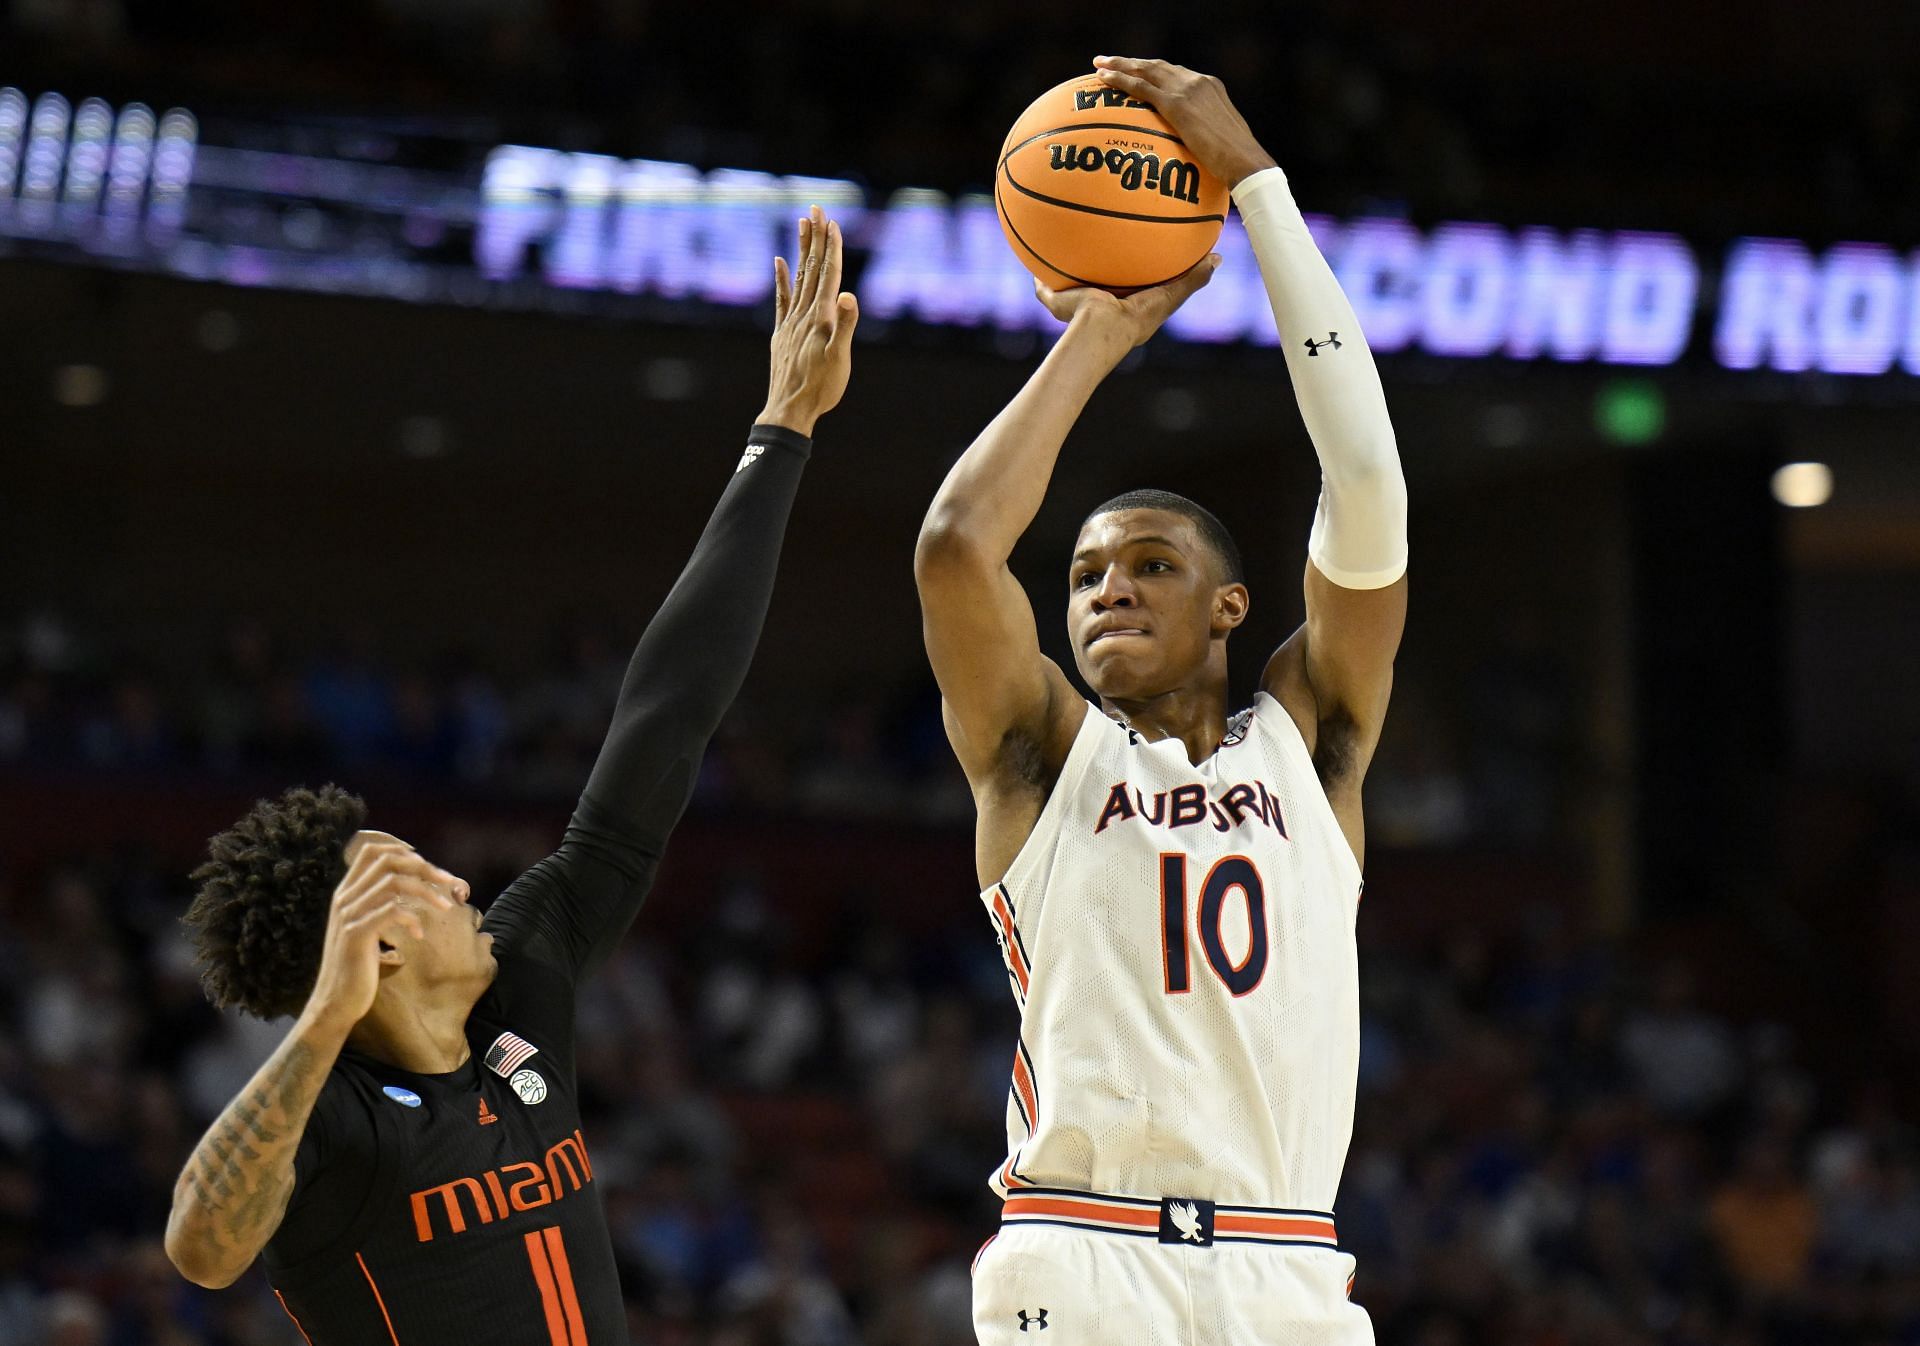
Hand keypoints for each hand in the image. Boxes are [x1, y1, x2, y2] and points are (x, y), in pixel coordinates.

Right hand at [303, 840, 455, 1031]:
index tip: (427, 866)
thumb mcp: (366, 929)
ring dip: (426, 891)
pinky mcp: (356, 934)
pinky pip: (391, 911)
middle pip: (388, 861)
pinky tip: (419, 935)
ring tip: (446, 907)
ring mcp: (348, 915)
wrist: (335, 1001)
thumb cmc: (357, 966)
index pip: (372, 851)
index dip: (402, 850)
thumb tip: (412, 888)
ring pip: (393, 882)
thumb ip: (379, 906)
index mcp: (346, 893)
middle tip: (449, 882)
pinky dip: (412, 918)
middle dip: (424, 867)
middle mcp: (345, 898)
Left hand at [757, 203, 859, 436]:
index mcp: (820, 317)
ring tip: (802, 225)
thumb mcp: (839, 359)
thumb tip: (847, 296)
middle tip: (815, 209)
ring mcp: (790, 322)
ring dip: (802, 250)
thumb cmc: (821, 388)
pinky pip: (782, 299)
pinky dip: (782, 279)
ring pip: (798, 278)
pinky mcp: (782, 333)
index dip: (831, 248)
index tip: (830, 222)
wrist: (789, 410)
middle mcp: (804, 314)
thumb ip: (845, 326)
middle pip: (812, 269)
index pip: (828, 275)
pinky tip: (779, 261)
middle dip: (815, 238)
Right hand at [1037, 253, 1220, 350]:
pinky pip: (1042, 285)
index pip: (1128, 288)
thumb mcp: (1169, 296)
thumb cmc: (1134, 317)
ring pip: (1066, 286)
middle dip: (1094, 270)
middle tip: (1097, 247)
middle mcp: (1097, 309)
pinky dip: (1037, 275)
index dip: (1130, 272)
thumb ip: (1192, 279)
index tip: (1134, 255)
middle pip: (1095, 285)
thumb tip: (1217, 257)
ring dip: (1062, 272)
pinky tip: (1033, 251)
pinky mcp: (1053, 301)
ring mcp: (1073, 307)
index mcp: (1123, 310)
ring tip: (1060, 245)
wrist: (1099, 328)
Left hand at [1092, 56, 1276, 189]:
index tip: (1137, 71)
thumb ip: (1205, 135)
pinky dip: (1121, 81)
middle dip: (1132, 62)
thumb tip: (1194, 150)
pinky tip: (1104, 80)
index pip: (1175, 73)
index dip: (1153, 71)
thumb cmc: (1236, 162)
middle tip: (1108, 60)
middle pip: (1157, 66)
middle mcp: (1199, 81)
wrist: (1245, 161)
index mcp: (1210, 86)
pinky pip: (1142, 88)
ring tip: (1099, 64)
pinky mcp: (1177, 104)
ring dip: (1120, 65)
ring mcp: (1188, 90)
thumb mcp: (1221, 141)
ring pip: (1146, 71)